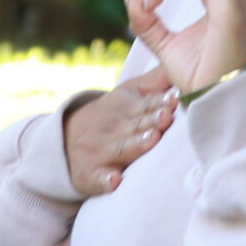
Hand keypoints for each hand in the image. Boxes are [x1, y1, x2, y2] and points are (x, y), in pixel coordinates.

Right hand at [62, 67, 177, 196]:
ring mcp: (102, 152)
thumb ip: (155, 82)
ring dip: (136, 145)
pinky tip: (115, 181)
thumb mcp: (127, 94)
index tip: (173, 100)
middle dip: (151, 121)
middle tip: (167, 117)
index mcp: (125, 109)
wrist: (64, 141)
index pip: (145, 105)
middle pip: (136, 125)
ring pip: (123, 149)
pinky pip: (98, 179)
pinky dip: (106, 181)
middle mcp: (115, 129)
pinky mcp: (92, 175)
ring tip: (151, 140)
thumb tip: (180, 64)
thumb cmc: (110, 117)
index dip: (159, 102)